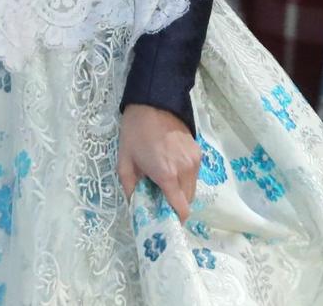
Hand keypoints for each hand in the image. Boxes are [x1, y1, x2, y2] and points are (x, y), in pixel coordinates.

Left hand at [117, 103, 200, 221]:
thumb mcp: (124, 161)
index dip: (174, 219)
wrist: (153, 102)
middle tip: (160, 200)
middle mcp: (185, 170)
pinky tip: (171, 168)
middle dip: (175, 205)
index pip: (181, 209)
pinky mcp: (198, 152)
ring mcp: (194, 161)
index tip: (165, 220)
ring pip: (192, 189)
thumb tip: (136, 207)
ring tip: (164, 182)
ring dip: (180, 192)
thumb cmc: (135, 132)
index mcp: (167, 175)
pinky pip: (194, 175)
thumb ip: (130, 189)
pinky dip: (185, 178)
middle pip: (187, 201)